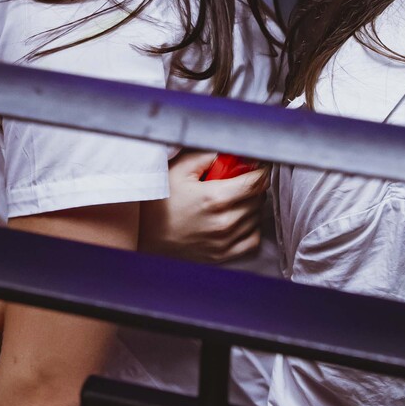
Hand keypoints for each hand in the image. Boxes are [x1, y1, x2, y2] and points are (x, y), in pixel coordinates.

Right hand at [139, 150, 267, 262]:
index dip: (260, 170)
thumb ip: (206, 155)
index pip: (257, 182)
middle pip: (258, 198)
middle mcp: (224, 222)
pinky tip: (238, 220)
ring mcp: (224, 241)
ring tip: (234, 200)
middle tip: (239, 181)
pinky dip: (251, 228)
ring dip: (251, 206)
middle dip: (253, 186)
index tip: (257, 166)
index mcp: (215, 198)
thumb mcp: (178, 170)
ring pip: (257, 218)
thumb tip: (230, 150)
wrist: (143, 236)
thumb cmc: (158, 202)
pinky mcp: (222, 255)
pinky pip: (253, 240)